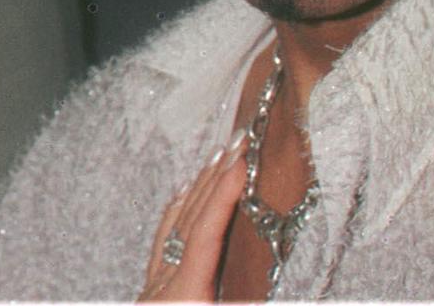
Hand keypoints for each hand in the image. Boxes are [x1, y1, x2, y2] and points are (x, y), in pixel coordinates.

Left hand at [138, 133, 245, 301]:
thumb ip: (244, 300)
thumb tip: (281, 286)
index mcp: (184, 296)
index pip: (205, 235)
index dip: (224, 197)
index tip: (242, 162)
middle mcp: (164, 286)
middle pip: (191, 222)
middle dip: (216, 179)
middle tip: (238, 143)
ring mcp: (155, 288)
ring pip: (175, 227)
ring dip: (199, 189)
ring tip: (217, 157)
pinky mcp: (152, 293)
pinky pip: (162, 243)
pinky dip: (176, 214)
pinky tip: (184, 195)